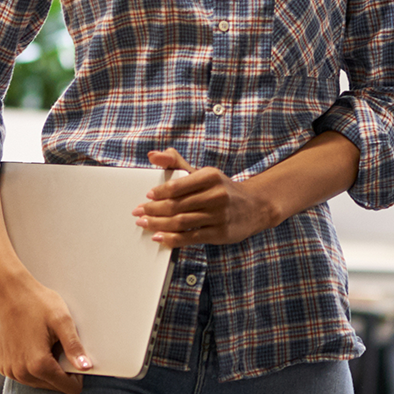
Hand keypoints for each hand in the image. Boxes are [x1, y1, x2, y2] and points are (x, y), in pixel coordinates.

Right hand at [0, 271, 90, 393]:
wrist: (12, 295)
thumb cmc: (38, 304)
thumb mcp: (63, 322)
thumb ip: (74, 347)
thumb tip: (86, 367)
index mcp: (39, 365)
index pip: (69, 387)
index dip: (77, 375)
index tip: (73, 356)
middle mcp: (22, 373)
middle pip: (54, 386)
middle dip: (60, 371)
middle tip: (57, 345)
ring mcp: (11, 372)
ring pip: (40, 383)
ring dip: (47, 369)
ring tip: (45, 344)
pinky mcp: (4, 368)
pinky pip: (26, 377)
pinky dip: (33, 366)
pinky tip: (33, 347)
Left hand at [134, 148, 278, 247]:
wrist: (255, 207)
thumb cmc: (222, 189)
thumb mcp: (203, 173)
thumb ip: (176, 163)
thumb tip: (153, 155)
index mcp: (210, 176)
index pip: (178, 185)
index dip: (159, 192)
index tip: (146, 197)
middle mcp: (216, 194)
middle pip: (177, 205)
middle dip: (153, 210)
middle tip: (138, 213)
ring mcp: (219, 215)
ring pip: (181, 221)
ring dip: (159, 224)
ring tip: (144, 224)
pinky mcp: (220, 233)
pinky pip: (191, 237)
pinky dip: (172, 238)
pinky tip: (160, 237)